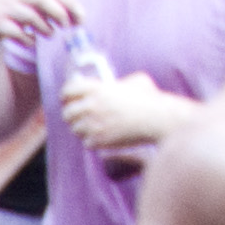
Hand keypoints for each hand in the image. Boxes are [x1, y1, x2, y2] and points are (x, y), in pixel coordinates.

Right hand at [0, 0, 80, 48]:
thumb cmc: (20, 8)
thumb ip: (58, 1)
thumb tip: (76, 11)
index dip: (71, 6)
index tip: (81, 20)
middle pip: (42, 0)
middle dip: (58, 14)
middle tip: (66, 26)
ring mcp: (7, 7)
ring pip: (29, 16)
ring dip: (43, 27)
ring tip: (49, 34)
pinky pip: (14, 31)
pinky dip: (26, 38)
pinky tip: (31, 41)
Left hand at [60, 68, 182, 164]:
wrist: (157, 119)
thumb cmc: (150, 99)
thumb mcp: (136, 81)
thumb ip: (121, 82)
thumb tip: (115, 85)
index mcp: (97, 88)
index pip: (68, 91)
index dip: (67, 95)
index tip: (68, 99)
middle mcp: (92, 105)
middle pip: (67, 113)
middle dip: (72, 115)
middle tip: (78, 117)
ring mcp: (94, 124)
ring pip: (76, 129)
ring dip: (82, 129)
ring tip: (93, 128)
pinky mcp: (99, 140)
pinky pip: (87, 143)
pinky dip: (93, 142)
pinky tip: (102, 138)